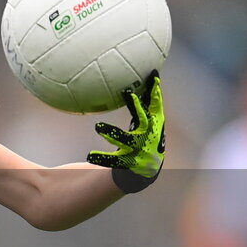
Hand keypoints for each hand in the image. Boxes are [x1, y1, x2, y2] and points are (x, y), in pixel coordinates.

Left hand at [86, 70, 164, 191]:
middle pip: (144, 121)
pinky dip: (102, 158)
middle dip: (138, 108)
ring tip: (98, 126)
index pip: (156, 106)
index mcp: (154, 125)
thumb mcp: (150, 122)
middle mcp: (148, 136)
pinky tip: (90, 155)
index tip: (152, 78)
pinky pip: (113, 159)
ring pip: (126, 140)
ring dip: (113, 133)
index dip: (155, 93)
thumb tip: (151, 77)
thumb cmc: (147, 138)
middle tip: (129, 94)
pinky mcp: (129, 162)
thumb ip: (148, 104)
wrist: (149, 169)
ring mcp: (139, 150)